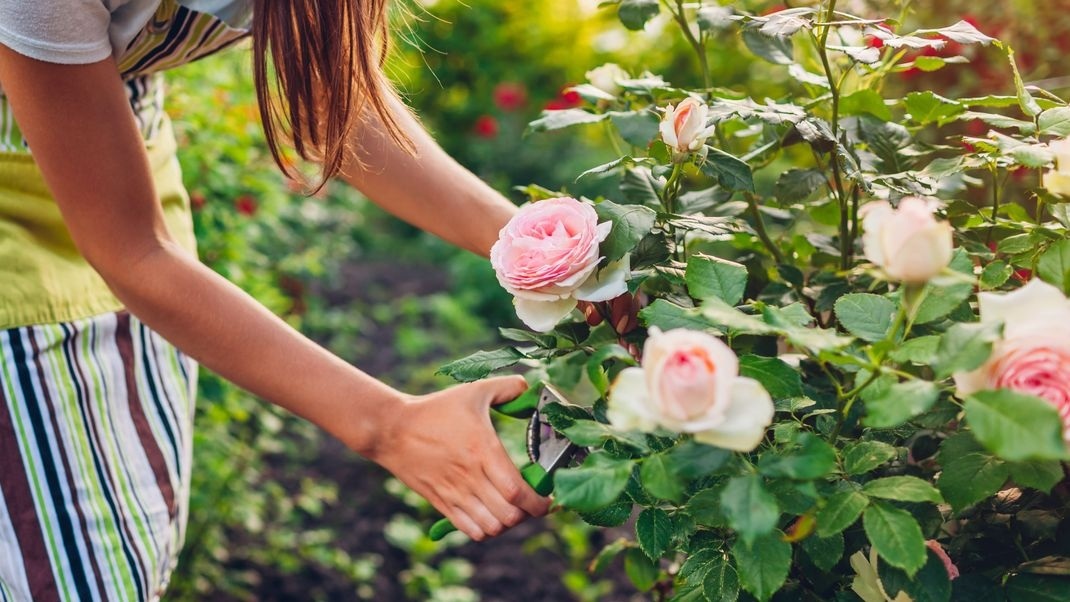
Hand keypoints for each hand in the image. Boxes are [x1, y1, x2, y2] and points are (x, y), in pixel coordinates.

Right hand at [367, 376, 551, 539]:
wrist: (393, 429)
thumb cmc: (436, 409)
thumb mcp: (473, 391)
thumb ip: (507, 387)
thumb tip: (529, 388)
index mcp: (483, 450)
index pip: (517, 490)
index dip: (538, 501)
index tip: (547, 498)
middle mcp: (471, 477)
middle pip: (509, 515)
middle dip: (528, 513)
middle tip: (532, 502)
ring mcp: (455, 493)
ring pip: (492, 527)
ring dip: (508, 523)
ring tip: (511, 509)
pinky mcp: (441, 503)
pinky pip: (471, 531)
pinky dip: (486, 530)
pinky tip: (490, 514)